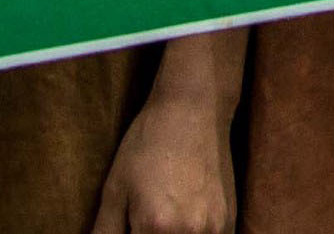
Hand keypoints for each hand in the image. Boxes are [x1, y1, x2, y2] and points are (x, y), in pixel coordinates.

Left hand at [88, 91, 234, 233]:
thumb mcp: (114, 190)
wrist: (193, 111)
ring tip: (162, 220)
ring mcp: (214, 229)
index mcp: (156, 227)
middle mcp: (189, 233)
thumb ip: (105, 232)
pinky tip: (181, 223)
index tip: (130, 226)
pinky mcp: (228, 223)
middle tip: (141, 222)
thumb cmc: (147, 145)